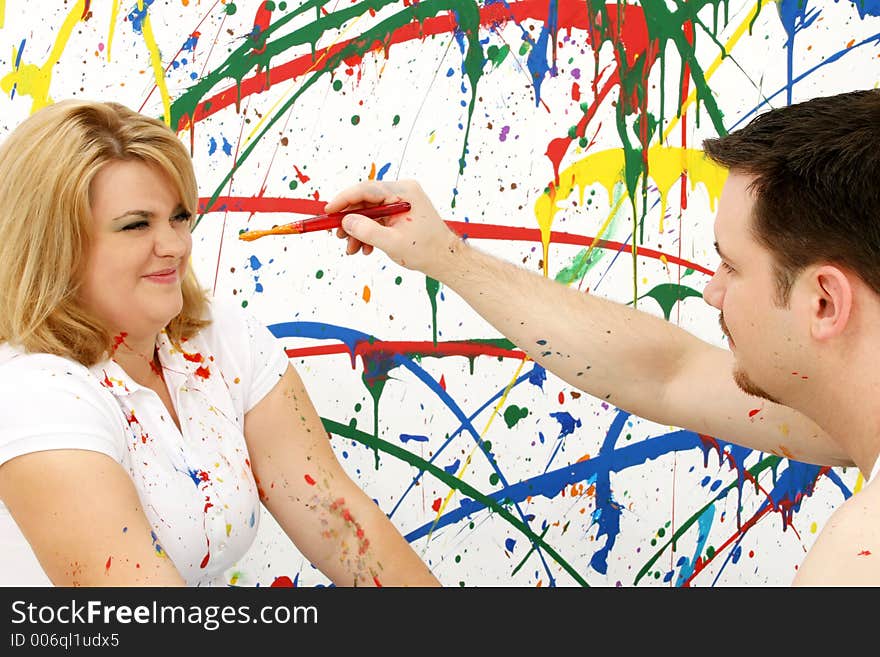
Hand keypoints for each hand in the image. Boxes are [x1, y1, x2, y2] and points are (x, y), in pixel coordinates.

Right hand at [325, 179, 459, 276]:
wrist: (444, 259)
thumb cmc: (426, 250)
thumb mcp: (392, 242)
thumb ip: (367, 231)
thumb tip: (345, 221)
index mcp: (403, 192)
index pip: (366, 189)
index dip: (344, 200)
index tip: (328, 211)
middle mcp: (402, 192)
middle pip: (365, 200)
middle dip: (350, 220)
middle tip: (338, 236)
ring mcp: (400, 201)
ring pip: (369, 211)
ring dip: (358, 230)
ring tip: (352, 249)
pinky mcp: (399, 212)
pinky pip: (376, 218)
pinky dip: (368, 232)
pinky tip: (365, 248)